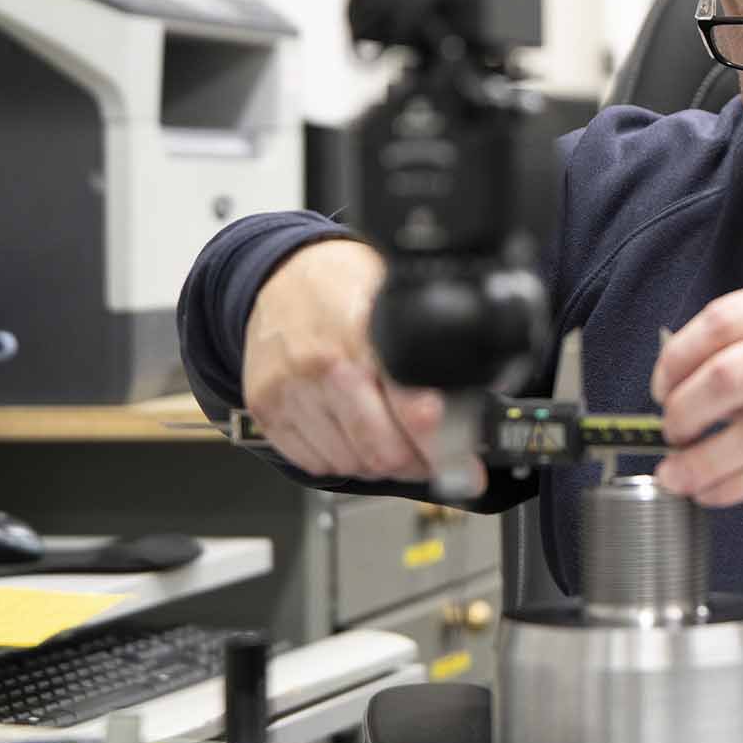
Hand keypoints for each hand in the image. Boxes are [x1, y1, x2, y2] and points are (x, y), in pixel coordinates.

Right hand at [240, 239, 482, 491]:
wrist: (284, 272)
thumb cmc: (348, 287)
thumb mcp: (400, 302)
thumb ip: (433, 353)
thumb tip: (475, 409)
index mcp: (369, 335)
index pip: (418, 414)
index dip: (449, 450)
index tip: (468, 470)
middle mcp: (327, 365)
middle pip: (384, 453)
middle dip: (416, 463)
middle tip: (429, 454)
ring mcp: (292, 389)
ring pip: (351, 464)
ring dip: (377, 463)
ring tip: (388, 435)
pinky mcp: (267, 408)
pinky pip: (314, 463)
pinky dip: (341, 459)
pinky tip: (351, 433)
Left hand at [649, 284, 742, 508]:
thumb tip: (685, 374)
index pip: (722, 321)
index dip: (677, 357)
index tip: (662, 385)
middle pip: (726, 376)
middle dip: (682, 410)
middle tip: (670, 429)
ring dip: (697, 462)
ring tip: (676, 473)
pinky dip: (728, 487)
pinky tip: (710, 490)